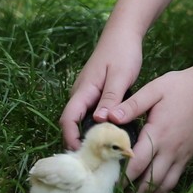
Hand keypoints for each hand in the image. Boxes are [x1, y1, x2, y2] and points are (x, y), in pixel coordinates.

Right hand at [58, 31, 142, 149]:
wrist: (124, 33)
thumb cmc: (122, 52)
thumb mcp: (120, 76)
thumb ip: (111, 98)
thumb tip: (100, 120)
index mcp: (84, 90)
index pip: (68, 118)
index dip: (71, 138)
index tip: (82, 154)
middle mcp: (81, 94)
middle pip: (73, 123)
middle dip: (80, 141)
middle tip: (96, 159)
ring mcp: (87, 94)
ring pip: (83, 119)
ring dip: (90, 134)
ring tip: (104, 152)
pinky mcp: (95, 94)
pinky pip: (91, 114)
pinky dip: (98, 126)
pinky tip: (111, 134)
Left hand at [105, 66, 192, 192]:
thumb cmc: (180, 87)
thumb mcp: (154, 90)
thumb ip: (132, 105)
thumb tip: (109, 117)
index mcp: (157, 134)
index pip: (137, 163)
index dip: (123, 177)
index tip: (110, 184)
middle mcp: (170, 149)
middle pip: (150, 179)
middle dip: (134, 192)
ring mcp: (182, 154)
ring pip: (165, 183)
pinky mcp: (190, 155)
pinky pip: (176, 178)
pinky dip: (165, 189)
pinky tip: (156, 192)